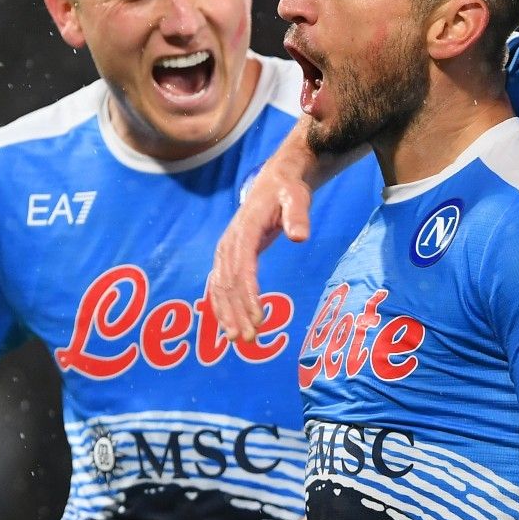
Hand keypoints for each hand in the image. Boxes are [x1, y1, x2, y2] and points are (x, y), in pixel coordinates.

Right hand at [209, 168, 312, 342]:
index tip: (259, 317)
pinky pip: (218, 283)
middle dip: (237, 311)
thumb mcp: (297, 197)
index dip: (248, 294)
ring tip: (237, 338)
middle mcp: (230, 242)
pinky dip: (220, 304)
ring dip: (227, 313)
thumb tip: (300, 237)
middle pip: (229, 282)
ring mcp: (226, 249)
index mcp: (245, 230)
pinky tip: (227, 324)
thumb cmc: (287, 191)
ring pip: (220, 286)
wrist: (274, 181)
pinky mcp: (227, 256)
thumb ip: (298, 216)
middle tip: (249, 338)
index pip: (243, 267)